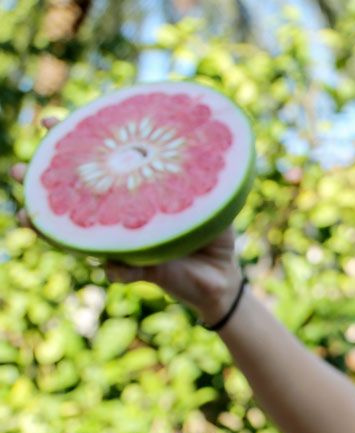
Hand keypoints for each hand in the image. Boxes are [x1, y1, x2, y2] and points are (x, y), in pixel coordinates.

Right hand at [10, 117, 242, 325]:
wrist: (223, 279)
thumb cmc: (213, 234)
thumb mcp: (210, 200)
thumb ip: (199, 180)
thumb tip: (188, 151)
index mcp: (134, 197)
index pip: (101, 167)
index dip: (73, 145)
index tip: (49, 122)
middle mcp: (122, 220)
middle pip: (74, 201)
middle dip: (40, 185)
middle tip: (16, 171)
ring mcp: (126, 245)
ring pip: (80, 238)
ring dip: (53, 230)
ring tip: (29, 220)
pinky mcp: (140, 272)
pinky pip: (118, 271)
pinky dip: (115, 269)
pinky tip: (110, 265)